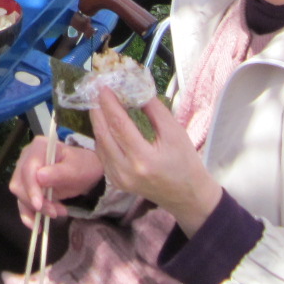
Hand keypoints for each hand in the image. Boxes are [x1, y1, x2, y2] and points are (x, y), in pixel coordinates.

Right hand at [8, 135, 103, 225]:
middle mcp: (27, 157)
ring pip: (20, 194)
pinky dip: (28, 215)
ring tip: (56, 213)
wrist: (86, 173)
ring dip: (35, 209)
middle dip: (35, 201)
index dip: (31, 188)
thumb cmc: (83, 166)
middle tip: (55, 212)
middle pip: (20, 183)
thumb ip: (59, 173)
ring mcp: (25, 172)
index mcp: (39, 147)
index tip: (39, 205)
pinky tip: (37, 226)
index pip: (28, 168)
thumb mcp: (77, 169)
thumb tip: (39, 177)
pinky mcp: (27, 187)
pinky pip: (22, 202)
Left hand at [90, 89, 221, 235]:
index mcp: (143, 159)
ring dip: (98, 122)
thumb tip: (135, 88)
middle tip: (96, 90)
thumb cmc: (185, 162)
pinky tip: (105, 123)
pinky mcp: (115, 182)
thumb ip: (154, 109)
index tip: (104, 86)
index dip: (110, 104)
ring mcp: (118, 179)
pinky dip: (102, 136)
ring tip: (99, 103)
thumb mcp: (175, 132)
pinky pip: (102, 155)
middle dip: (98, 110)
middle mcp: (126, 171)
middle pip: (104, 134)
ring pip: (100, 144)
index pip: (119, 125)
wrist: (187, 196)